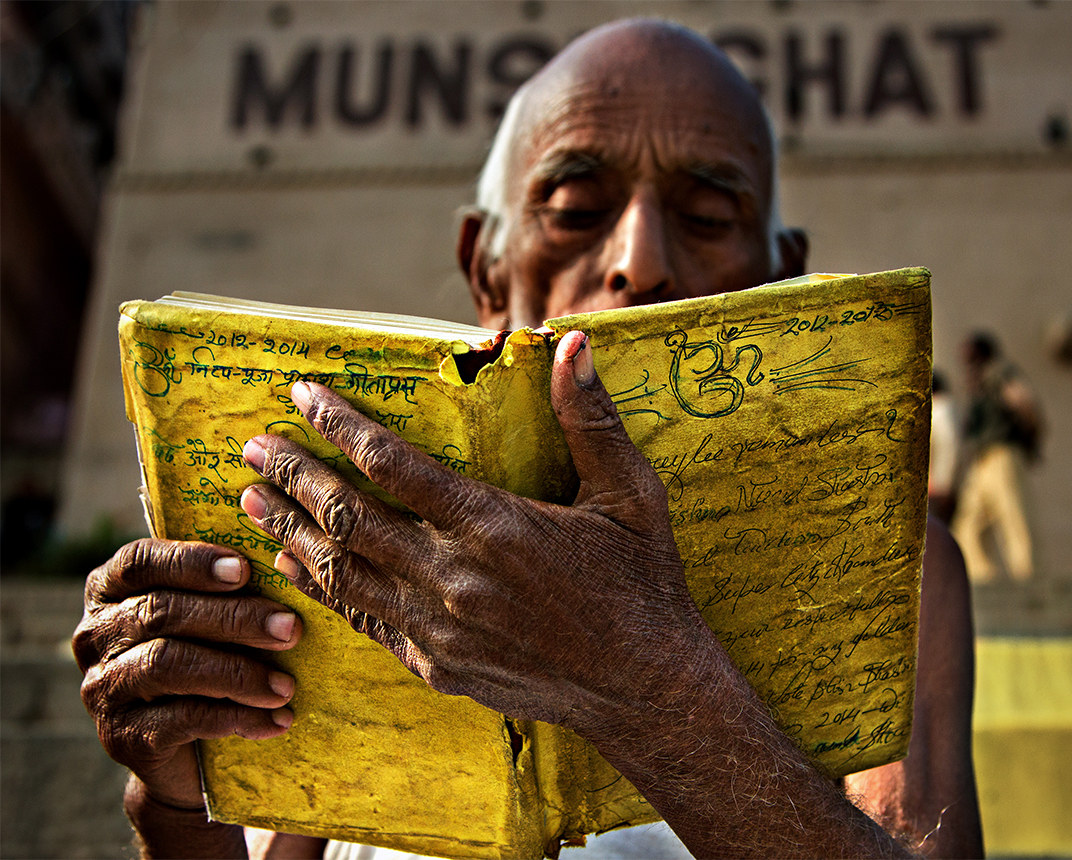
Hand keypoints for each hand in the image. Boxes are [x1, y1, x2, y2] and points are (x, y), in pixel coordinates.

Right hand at [72, 539, 301, 807]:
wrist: (187, 751)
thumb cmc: (208, 660)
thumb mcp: (211, 621)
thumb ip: (230, 591)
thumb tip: (286, 566)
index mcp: (111, 590)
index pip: (139, 561)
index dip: (191, 562)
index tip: (244, 570)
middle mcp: (96, 635)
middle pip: (162, 612)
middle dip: (234, 618)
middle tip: (290, 628)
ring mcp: (103, 687)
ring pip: (168, 665)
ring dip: (238, 672)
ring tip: (285, 685)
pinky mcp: (121, 737)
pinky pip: (182, 719)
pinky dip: (237, 717)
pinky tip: (277, 719)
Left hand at [239, 332, 714, 733]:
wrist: (644, 688)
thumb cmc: (641, 584)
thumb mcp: (631, 495)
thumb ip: (591, 420)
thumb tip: (572, 342)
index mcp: (495, 526)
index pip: (393, 464)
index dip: (340, 425)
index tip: (302, 394)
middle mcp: (453, 578)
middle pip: (348, 517)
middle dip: (292, 476)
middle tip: (251, 446)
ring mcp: (438, 630)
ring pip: (341, 573)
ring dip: (290, 532)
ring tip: (248, 499)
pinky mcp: (436, 667)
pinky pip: (364, 621)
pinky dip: (322, 589)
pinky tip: (296, 567)